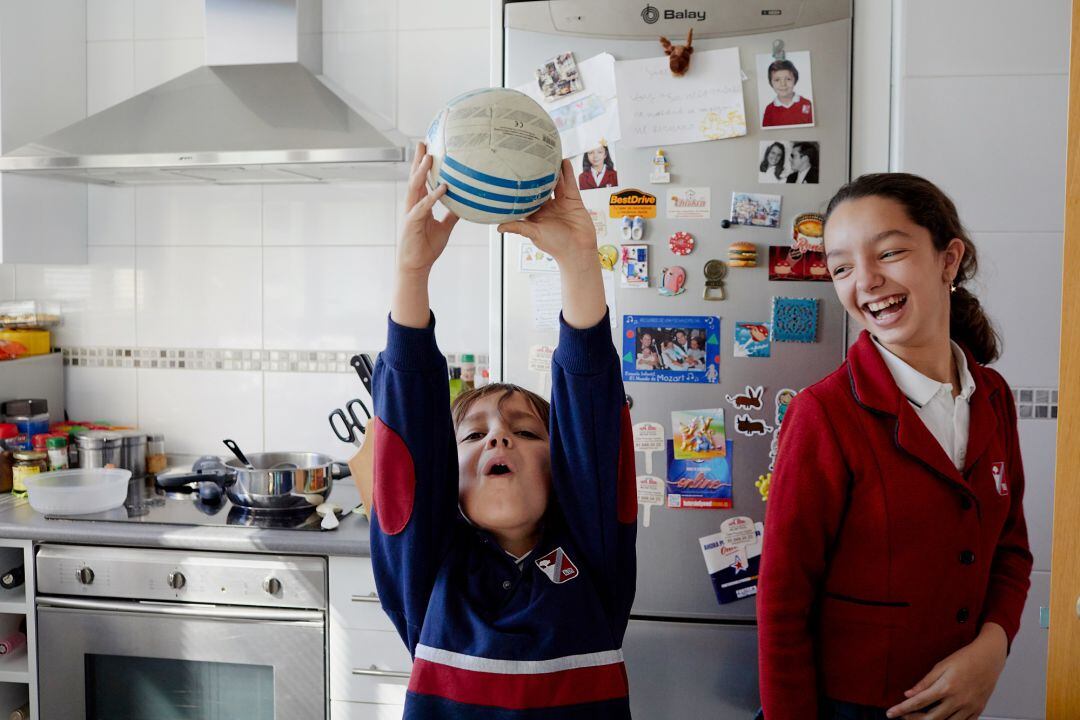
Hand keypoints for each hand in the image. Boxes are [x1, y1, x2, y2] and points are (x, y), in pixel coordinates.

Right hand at [397, 142, 458, 274]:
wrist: (416, 266)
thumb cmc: (426, 248)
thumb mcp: (444, 228)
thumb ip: (451, 215)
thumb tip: (464, 205)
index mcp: (419, 205)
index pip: (420, 180)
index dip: (422, 164)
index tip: (427, 148)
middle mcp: (413, 205)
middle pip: (414, 178)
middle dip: (418, 159)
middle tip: (423, 142)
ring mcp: (411, 213)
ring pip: (415, 188)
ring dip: (421, 172)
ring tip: (428, 157)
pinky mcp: (412, 223)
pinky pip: (424, 206)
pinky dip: (433, 196)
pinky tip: (442, 188)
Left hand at [497, 159, 596, 265]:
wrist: (578, 250)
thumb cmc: (555, 246)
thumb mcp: (534, 234)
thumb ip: (518, 227)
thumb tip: (498, 227)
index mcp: (536, 214)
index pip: (526, 197)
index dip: (520, 187)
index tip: (513, 173)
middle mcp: (547, 207)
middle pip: (541, 187)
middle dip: (536, 175)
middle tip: (529, 159)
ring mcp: (561, 203)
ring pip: (556, 183)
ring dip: (553, 170)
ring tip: (547, 155)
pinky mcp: (573, 200)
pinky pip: (570, 184)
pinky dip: (568, 173)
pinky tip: (564, 161)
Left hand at [886, 623, 1007, 719]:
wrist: (990, 658)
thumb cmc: (966, 659)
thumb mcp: (941, 666)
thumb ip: (925, 682)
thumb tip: (909, 694)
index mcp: (946, 687)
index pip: (918, 702)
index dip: (902, 709)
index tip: (891, 713)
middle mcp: (958, 700)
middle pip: (931, 718)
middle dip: (913, 719)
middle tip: (903, 717)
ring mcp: (969, 708)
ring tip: (919, 718)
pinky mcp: (977, 711)